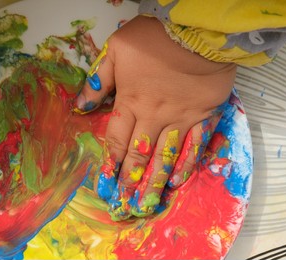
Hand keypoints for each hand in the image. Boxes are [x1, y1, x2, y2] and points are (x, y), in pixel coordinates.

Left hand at [73, 16, 236, 220]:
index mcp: (131, 102)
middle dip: (130, 180)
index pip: (117, 141)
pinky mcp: (204, 116)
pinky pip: (195, 146)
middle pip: (139, 155)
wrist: (198, 30)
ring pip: (165, 156)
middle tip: (125, 202)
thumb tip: (81, 106)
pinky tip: (177, 180)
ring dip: (154, 181)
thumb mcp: (116, 50)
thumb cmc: (155, 38)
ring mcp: (181, 119)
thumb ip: (99, 81)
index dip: (110, 164)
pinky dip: (186, 164)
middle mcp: (155, 116)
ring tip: (146, 203)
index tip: (106, 184)